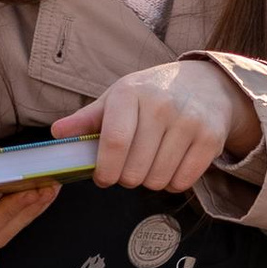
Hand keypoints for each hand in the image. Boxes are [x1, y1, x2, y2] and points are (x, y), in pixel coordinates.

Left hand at [67, 60, 257, 196]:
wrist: (206, 84)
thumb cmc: (152, 94)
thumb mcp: (117, 98)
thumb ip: (87, 119)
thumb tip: (56, 133)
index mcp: (131, 93)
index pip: (114, 143)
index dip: (105, 170)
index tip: (103, 178)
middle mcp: (161, 105)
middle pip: (134, 170)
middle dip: (127, 177)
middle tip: (130, 167)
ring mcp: (189, 122)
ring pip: (158, 180)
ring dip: (150, 181)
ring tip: (151, 162)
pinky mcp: (210, 139)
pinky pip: (182, 182)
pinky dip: (172, 183)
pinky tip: (171, 165)